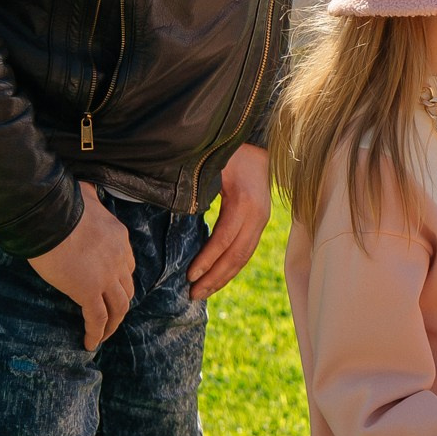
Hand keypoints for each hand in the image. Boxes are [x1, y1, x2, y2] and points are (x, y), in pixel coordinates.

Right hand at [27, 183, 135, 349]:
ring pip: (117, 307)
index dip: (121, 280)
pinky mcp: (87, 291)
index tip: (112, 288)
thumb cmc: (61, 204)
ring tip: (103, 335)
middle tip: (111, 315)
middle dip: (120, 303)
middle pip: (126, 288)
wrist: (51, 216)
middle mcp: (119, 259)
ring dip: (112, 323)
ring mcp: (106, 277)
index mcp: (120, 238)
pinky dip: (96, 333)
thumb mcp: (84, 196)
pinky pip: (97, 318)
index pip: (127, 265)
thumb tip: (83, 188)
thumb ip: (88, 197)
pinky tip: (90, 343)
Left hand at [188, 144, 270, 301]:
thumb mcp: (214, 165)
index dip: (208, 259)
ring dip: (224, 276)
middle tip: (193, 293)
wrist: (262, 141)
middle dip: (215, 276)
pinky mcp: (260, 221)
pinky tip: (217, 276)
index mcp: (246, 202)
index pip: (225, 239)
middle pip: (238, 254)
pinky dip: (232, 266)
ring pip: (245, 256)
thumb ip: (197, 189)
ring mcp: (262, 219)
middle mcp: (258, 215)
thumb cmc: (232, 151)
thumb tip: (174, 210)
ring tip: (203, 291)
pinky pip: (247, 249)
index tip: (190, 276)